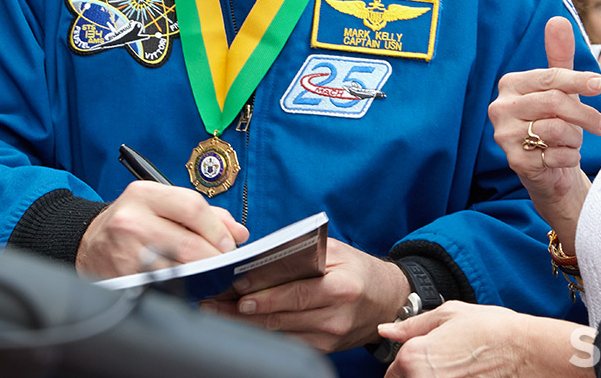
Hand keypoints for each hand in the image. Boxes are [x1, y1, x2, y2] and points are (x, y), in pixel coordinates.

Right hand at [75, 181, 248, 277]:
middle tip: (224, 264)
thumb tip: (238, 232)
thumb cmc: (131, 221)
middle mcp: (132, 221)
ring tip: (209, 275)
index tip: (229, 243)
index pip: (192, 207)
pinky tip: (188, 285)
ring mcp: (126, 252)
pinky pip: (163, 287)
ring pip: (177, 269)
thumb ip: (204, 213)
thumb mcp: (161, 204)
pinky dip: (181, 289)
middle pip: (188, 243)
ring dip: (201, 276)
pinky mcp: (123, 279)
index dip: (218, 228)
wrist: (88, 242)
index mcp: (144, 195)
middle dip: (214, 257)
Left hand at [202, 238, 409, 352]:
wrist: (387, 299)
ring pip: (279, 332)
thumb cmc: (357, 270)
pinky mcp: (324, 349)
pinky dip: (263, 334)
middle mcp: (335, 315)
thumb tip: (261, 256)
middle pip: (281, 315)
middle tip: (213, 303)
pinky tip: (242, 325)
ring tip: (218, 313)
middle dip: (242, 310)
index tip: (234, 288)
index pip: (294, 291)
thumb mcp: (335, 251)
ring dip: (246, 324)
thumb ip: (301, 252)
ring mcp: (329, 336)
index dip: (263, 292)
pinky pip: (287, 342)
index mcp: (340, 286)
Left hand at [379, 300, 590, 377]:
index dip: (402, 366)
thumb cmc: (490, 329)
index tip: (419, 361)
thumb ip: (411, 326)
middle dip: (415, 375)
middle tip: (444, 363)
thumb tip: (386, 330)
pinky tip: (466, 374)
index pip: (391, 374)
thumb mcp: (447, 315)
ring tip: (456, 368)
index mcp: (413, 358)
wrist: (526, 350)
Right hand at [487, 16, 600, 241]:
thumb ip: (558, 56)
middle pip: (554, 103)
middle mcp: (500, 108)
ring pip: (556, 130)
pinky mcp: (514, 161)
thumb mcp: (559, 88)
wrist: (547, 168)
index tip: (599, 84)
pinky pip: (555, 156)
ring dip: (574, 139)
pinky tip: (561, 158)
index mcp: (510, 85)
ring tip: (570, 142)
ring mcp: (504, 135)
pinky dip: (568, 158)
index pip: (548, 78)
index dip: (577, 81)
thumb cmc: (554, 122)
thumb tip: (557, 19)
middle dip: (585, 115)